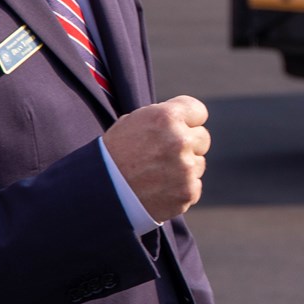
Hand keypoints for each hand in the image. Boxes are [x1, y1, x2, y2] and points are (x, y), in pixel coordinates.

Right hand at [102, 96, 209, 219]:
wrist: (100, 191)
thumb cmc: (115, 153)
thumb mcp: (133, 122)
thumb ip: (163, 117)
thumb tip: (187, 120)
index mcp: (166, 117)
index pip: (198, 112)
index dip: (187, 120)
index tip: (180, 128)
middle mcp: (179, 140)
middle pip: (202, 138)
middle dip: (187, 144)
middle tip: (163, 154)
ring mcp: (185, 168)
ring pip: (198, 163)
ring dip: (183, 168)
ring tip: (156, 173)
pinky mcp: (188, 192)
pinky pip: (194, 186)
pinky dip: (180, 189)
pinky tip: (159, 189)